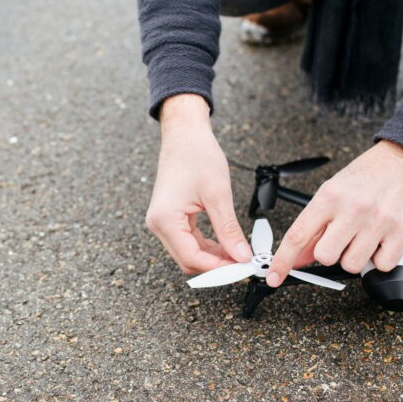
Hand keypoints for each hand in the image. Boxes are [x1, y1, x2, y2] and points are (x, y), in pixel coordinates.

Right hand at [146, 94, 253, 273]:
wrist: (184, 133)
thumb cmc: (196, 155)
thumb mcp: (218, 195)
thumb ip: (229, 230)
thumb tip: (241, 256)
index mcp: (165, 220)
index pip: (193, 258)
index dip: (219, 268)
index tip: (242, 268)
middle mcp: (159, 224)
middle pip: (188, 260)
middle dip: (217, 266)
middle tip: (243, 264)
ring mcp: (162, 222)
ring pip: (189, 253)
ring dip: (213, 257)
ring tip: (239, 255)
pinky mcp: (169, 217)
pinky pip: (189, 241)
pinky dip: (207, 246)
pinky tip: (226, 244)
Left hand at [265, 140, 402, 286]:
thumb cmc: (365, 178)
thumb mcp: (332, 193)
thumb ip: (314, 226)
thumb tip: (298, 258)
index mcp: (329, 197)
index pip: (298, 235)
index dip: (283, 260)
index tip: (274, 276)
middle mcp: (353, 208)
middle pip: (325, 256)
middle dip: (329, 254)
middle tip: (340, 240)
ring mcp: (378, 220)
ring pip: (352, 265)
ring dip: (354, 257)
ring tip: (362, 236)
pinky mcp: (402, 231)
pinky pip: (381, 265)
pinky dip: (379, 259)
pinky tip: (380, 240)